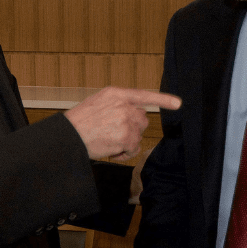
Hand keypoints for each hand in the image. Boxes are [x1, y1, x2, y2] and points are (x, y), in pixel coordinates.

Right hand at [64, 87, 181, 161]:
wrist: (68, 136)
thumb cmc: (79, 122)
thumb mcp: (98, 103)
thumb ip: (117, 105)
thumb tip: (132, 114)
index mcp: (116, 93)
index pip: (144, 95)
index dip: (163, 99)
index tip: (178, 103)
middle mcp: (124, 105)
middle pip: (142, 119)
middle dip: (132, 129)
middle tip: (113, 134)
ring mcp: (126, 120)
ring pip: (138, 135)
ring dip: (127, 142)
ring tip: (109, 143)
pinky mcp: (127, 137)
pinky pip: (134, 149)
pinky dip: (124, 153)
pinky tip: (110, 151)